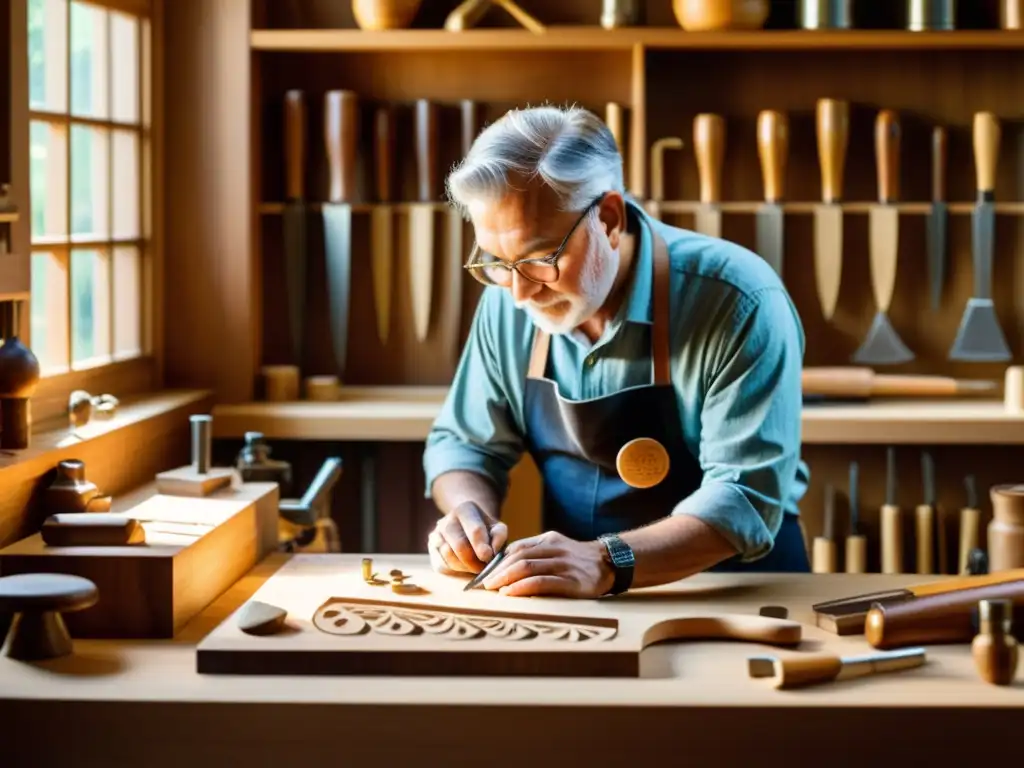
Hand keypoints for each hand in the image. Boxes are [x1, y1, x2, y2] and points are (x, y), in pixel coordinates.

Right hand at [428, 501, 507, 574]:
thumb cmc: (486, 532)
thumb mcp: (497, 529)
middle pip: (459, 545)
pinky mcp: (432, 550)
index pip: (474, 530)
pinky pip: (441, 566)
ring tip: (475, 567)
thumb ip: (499, 536)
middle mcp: (447, 520)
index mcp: (465, 509)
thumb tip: (491, 551)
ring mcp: (436, 535)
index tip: (488, 557)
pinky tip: (464, 567)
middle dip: (473, 561)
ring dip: (465, 567)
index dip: (481, 546)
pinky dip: (454, 571)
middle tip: (483, 568)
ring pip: (449, 556)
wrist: (468, 531)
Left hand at [480, 530, 614, 597]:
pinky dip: (522, 587)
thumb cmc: (578, 560)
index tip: (484, 574)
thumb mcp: (557, 548)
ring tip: (493, 589)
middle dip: (498, 570)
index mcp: (549, 540)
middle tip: (483, 584)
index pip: (516, 548)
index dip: (498, 561)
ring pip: (528, 567)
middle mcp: (555, 549)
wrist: (611, 563)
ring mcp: (564, 564)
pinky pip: (542, 582)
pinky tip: (511, 593)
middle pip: (519, 556)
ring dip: (506, 578)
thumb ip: (536, 553)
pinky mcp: (571, 581)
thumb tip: (505, 565)